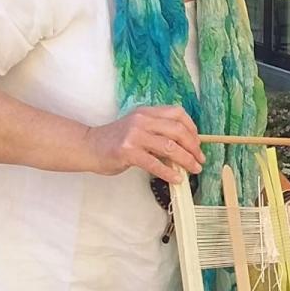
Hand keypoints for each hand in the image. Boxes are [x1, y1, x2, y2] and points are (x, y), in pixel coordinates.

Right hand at [85, 106, 203, 182]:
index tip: (198, 143)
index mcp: (146, 112)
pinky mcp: (128, 152)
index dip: (192, 128)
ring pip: (170, 147)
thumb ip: (157, 132)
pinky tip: (176, 178)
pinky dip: (169, 172)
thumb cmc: (115, 140)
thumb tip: (184, 148)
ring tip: (194, 169)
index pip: (177, 113)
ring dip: (186, 160)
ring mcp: (134, 135)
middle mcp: (142, 121)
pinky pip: (154, 163)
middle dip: (193, 147)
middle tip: (200, 159)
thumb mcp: (138, 128)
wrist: (89, 146)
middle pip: (177, 130)